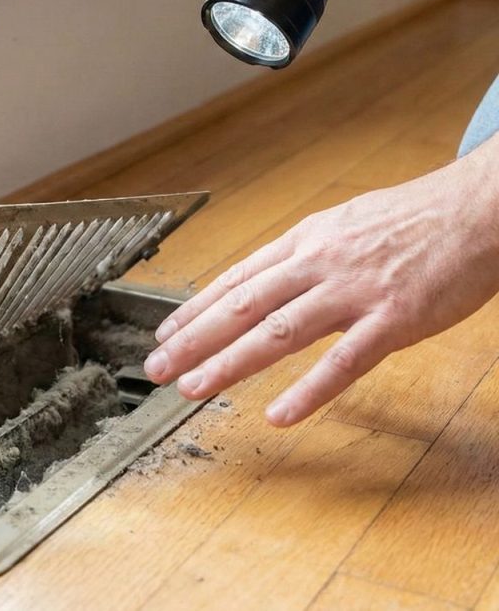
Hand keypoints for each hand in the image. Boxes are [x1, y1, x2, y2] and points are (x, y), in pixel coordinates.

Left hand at [144, 137, 498, 426]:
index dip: (195, 308)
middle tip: (155, 367)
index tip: (165, 332)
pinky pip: (343, 361)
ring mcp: (353, 291)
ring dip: (228, 362)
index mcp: (305, 240)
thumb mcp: (344, 224)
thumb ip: (304, 254)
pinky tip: (279, 413)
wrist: (479, 208)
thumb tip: (266, 278)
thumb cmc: (414, 218)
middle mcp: (317, 263)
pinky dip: (308, 390)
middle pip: (241, 305)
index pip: (236, 278)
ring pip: (276, 331)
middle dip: (192, 339)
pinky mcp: (393, 319)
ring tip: (192, 388)